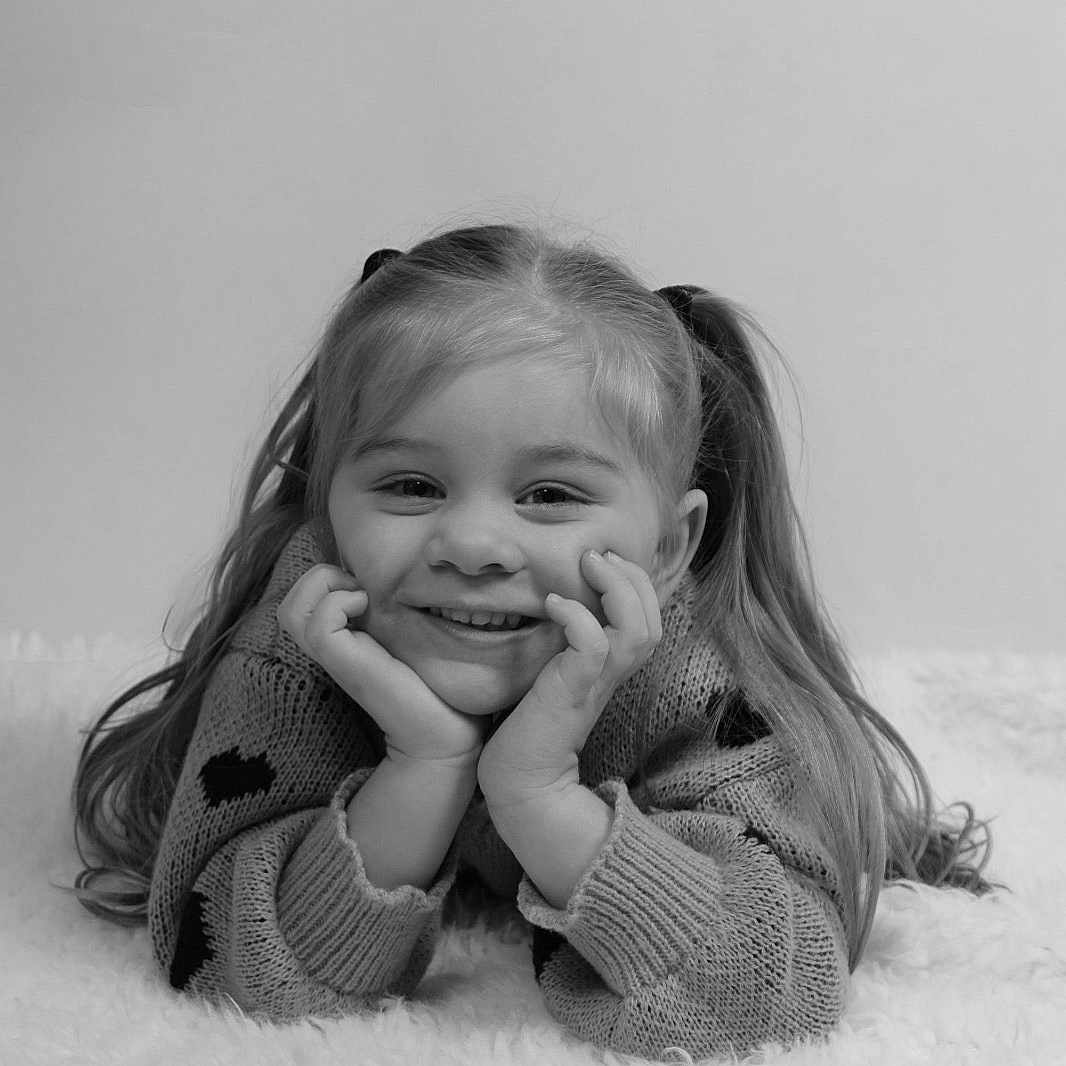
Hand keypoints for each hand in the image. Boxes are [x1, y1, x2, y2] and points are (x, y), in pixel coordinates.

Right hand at [278, 564, 486, 762]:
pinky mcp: (347, 666)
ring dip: (325, 587)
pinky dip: (340, 603)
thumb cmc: (436, 681)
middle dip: (319, 578)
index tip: (366, 587)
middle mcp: (330, 651)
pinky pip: (319, 625)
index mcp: (341, 642)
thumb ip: (390, 616)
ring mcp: (335, 660)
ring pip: (292, 611)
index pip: (300, 603)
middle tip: (361, 589)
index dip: (325, 581)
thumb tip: (388, 582)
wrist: (447, 731)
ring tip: (362, 597)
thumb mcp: (407, 636)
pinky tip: (369, 607)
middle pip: (289, 607)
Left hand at [478, 550, 661, 803]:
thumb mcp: (554, 672)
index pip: (649, 620)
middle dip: (632, 578)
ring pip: (637, 631)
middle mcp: (612, 675)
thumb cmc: (530, 725)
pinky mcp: (572, 692)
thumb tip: (558, 600)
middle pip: (652, 622)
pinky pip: (594, 646)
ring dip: (615, 588)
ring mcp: (595, 684)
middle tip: (598, 555)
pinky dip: (577, 617)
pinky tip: (553, 604)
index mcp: (612, 668)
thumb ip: (565, 644)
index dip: (636, 583)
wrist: (521, 782)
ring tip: (587, 565)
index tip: (605, 559)